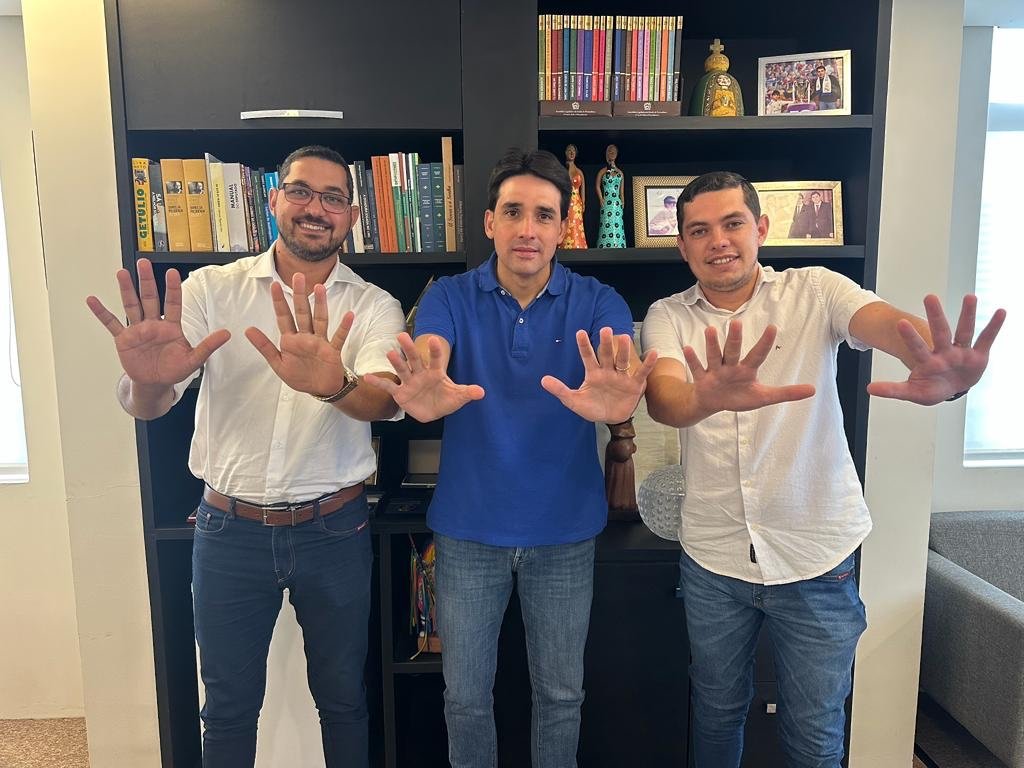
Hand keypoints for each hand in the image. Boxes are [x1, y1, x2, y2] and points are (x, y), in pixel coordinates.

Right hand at [86, 258, 229, 385]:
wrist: (156, 383)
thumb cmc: (174, 370)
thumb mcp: (194, 359)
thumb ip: (208, 346)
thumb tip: (227, 334)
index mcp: (172, 327)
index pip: (173, 303)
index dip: (172, 288)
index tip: (171, 272)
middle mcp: (154, 324)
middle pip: (150, 298)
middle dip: (147, 281)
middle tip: (143, 262)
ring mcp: (138, 330)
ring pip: (131, 305)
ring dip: (126, 289)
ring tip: (122, 272)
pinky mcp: (124, 339)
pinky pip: (112, 323)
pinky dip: (101, 313)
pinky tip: (92, 300)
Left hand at [245, 273, 351, 395]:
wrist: (321, 389)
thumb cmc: (300, 376)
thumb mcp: (278, 364)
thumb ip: (265, 347)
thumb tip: (247, 330)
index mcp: (291, 340)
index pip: (283, 317)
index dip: (278, 301)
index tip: (274, 285)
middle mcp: (306, 336)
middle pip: (302, 312)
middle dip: (300, 295)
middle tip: (298, 276)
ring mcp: (320, 342)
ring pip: (320, 319)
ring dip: (320, 304)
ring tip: (320, 288)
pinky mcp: (332, 350)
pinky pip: (338, 337)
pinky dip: (344, 327)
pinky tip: (349, 315)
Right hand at [363, 332, 483, 421]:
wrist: (432, 410)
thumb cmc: (445, 400)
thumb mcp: (457, 397)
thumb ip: (467, 393)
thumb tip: (481, 392)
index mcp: (435, 373)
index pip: (436, 359)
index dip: (435, 350)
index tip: (433, 339)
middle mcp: (420, 374)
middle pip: (414, 360)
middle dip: (409, 349)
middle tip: (402, 335)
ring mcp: (409, 382)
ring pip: (402, 370)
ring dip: (396, 362)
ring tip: (389, 352)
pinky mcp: (400, 393)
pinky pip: (388, 387)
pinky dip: (378, 382)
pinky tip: (367, 377)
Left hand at [541, 327, 656, 423]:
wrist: (611, 419)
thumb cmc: (592, 407)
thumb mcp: (574, 401)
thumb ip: (560, 390)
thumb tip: (542, 380)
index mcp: (593, 373)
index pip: (587, 357)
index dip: (584, 345)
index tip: (580, 332)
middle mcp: (607, 371)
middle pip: (606, 355)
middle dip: (605, 343)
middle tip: (605, 329)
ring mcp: (621, 377)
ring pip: (622, 361)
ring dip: (623, 350)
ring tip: (624, 338)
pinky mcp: (634, 385)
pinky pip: (641, 373)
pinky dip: (647, 364)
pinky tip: (653, 352)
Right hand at [684, 321, 814, 415]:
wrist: (712, 402)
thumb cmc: (739, 396)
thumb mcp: (764, 397)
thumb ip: (787, 392)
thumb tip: (813, 389)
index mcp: (747, 370)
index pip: (758, 355)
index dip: (765, 343)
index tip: (773, 327)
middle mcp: (731, 367)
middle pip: (733, 351)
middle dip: (735, 338)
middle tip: (737, 322)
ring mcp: (716, 371)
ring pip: (714, 356)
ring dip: (712, 344)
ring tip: (709, 329)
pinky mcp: (703, 379)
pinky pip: (697, 369)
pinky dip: (692, 360)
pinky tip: (687, 348)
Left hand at [867, 294, 1005, 404]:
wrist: (951, 389)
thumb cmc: (931, 388)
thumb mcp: (912, 392)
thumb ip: (893, 389)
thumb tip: (869, 388)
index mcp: (927, 361)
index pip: (917, 347)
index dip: (909, 337)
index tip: (900, 322)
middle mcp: (944, 352)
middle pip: (940, 332)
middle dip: (935, 316)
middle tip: (929, 297)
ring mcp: (961, 352)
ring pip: (964, 330)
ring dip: (967, 314)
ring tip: (970, 297)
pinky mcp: (978, 355)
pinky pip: (986, 339)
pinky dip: (994, 327)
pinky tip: (1001, 312)